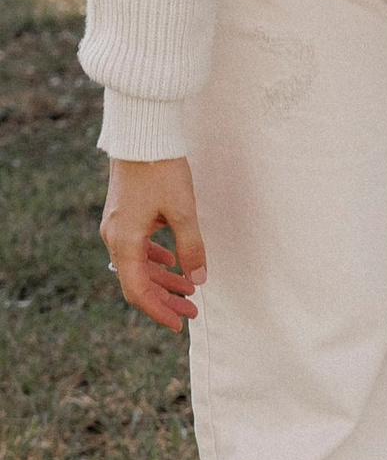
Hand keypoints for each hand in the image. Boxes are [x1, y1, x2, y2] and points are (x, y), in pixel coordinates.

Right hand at [101, 157, 204, 331]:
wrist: (142, 135)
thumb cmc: (161, 170)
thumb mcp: (183, 211)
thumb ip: (191, 247)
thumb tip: (198, 279)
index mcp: (125, 240)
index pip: (138, 289)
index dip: (159, 310)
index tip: (179, 324)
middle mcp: (115, 237)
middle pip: (136, 281)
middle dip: (164, 299)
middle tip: (191, 311)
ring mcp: (117, 226)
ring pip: (138, 265)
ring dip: (162, 280)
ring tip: (189, 290)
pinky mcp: (124, 215)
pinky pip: (137, 248)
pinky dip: (155, 260)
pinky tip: (173, 262)